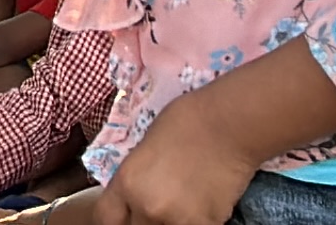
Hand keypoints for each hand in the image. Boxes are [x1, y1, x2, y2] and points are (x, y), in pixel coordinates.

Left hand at [90, 114, 256, 224]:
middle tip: (158, 206)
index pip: (106, 218)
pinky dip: (195, 222)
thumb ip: (136, 179)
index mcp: (127, 182)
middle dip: (143, 220)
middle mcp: (147, 206)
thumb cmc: (186, 121)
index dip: (117, 218)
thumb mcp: (144, 149)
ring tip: (182, 205)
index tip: (126, 215)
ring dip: (170, 222)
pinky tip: (202, 207)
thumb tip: (135, 195)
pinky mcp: (207, 224)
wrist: (228, 124)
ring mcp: (178, 220)